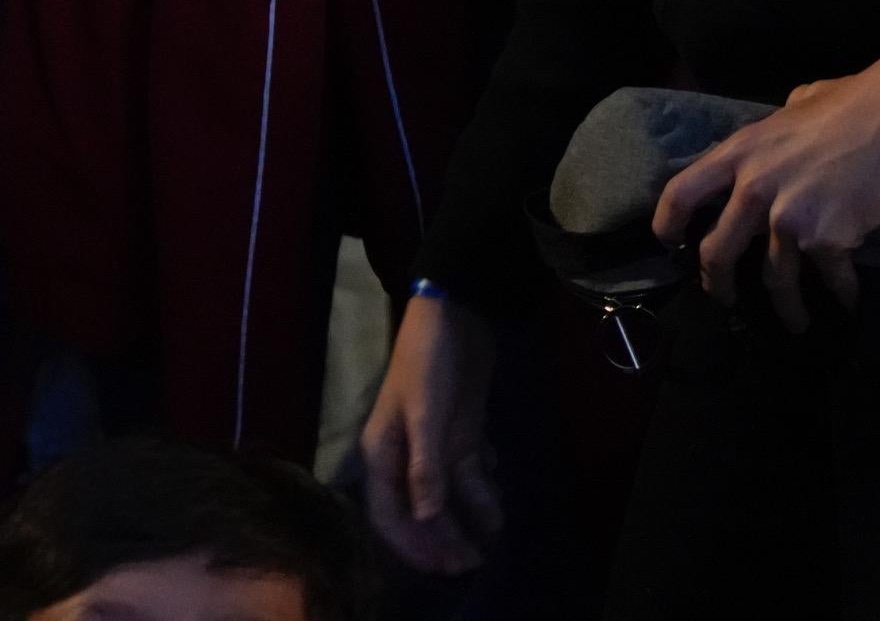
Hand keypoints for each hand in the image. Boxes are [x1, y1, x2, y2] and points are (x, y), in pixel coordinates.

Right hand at [354, 292, 505, 574]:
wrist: (456, 310)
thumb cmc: (429, 358)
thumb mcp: (425, 410)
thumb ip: (425, 464)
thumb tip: (426, 518)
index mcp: (383, 451)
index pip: (388, 513)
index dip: (410, 545)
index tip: (437, 568)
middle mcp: (405, 454)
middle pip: (420, 510)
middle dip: (442, 540)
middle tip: (470, 566)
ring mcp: (435, 444)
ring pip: (447, 494)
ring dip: (466, 518)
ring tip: (488, 544)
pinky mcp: (461, 431)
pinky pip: (468, 472)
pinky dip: (481, 490)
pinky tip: (496, 503)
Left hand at [648, 35, 879, 332]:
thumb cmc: (851, 101)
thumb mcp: (797, 103)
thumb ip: (777, 126)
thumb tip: (780, 129)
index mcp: (740, 151)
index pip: (680, 192)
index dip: (668, 223)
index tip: (672, 244)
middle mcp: (754, 188)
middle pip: (716, 252)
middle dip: (717, 285)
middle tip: (724, 299)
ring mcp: (788, 217)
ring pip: (774, 279)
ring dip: (786, 309)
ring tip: (795, 324)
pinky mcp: (826, 239)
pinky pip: (829, 279)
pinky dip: (841, 295)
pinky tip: (847, 303)